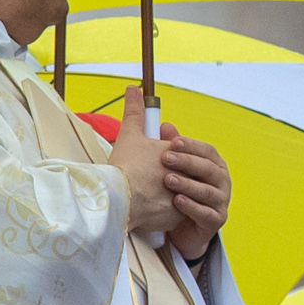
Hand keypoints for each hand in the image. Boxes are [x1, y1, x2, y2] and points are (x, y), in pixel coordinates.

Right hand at [105, 85, 176, 233]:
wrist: (119, 198)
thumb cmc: (124, 166)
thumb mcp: (129, 135)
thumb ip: (134, 111)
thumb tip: (133, 88)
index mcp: (175, 153)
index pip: (180, 154)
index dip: (166, 158)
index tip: (150, 164)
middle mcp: (184, 173)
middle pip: (184, 174)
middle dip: (174, 177)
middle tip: (150, 182)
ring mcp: (183, 195)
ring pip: (183, 195)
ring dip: (174, 196)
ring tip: (154, 199)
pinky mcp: (178, 216)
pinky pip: (177, 216)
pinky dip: (168, 215)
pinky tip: (155, 213)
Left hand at [159, 123, 230, 263]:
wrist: (184, 230)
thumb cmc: (181, 193)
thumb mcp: (177, 170)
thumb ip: (174, 149)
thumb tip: (165, 125)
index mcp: (215, 165)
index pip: (207, 151)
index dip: (191, 145)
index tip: (172, 141)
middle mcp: (222, 181)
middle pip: (208, 169)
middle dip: (187, 162)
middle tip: (165, 158)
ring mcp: (221, 202)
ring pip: (207, 191)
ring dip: (187, 184)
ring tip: (167, 180)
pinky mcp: (216, 220)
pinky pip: (205, 213)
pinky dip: (191, 206)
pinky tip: (176, 201)